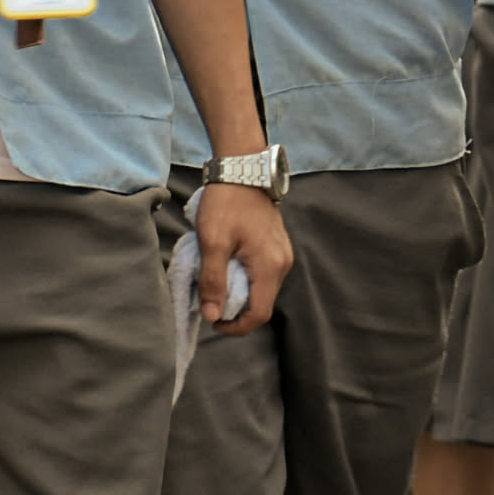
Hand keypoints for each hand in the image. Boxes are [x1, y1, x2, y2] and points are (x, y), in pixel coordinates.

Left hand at [194, 180, 290, 334]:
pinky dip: (245, 279)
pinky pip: (263, 273)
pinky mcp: (278, 246)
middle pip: (262, 303)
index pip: (259, 314)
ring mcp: (283, 254)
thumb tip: (213, 315)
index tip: (213, 321)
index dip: (236, 326)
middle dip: (236, 310)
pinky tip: (227, 267)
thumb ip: (213, 281)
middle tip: (210, 300)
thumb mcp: (212, 242)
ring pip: (262, 289)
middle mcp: (283, 263)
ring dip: (240, 293)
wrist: (242, 168)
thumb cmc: (226, 203)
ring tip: (216, 283)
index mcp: (270, 266)